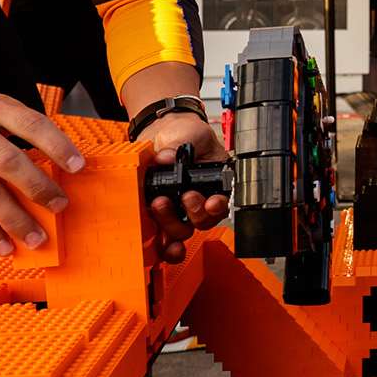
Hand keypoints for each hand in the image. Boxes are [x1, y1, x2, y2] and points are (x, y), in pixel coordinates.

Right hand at [0, 67, 82, 256]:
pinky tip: (2, 245)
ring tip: (37, 237)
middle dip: (41, 189)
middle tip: (61, 207)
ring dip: (17, 219)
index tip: (79, 166)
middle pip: (12, 162)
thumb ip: (1, 130)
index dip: (58, 145)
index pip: (31, 123)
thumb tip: (39, 168)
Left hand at [140, 112, 229, 262]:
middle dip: (194, 213)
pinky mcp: (159, 214)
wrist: (163, 133)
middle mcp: (200, 201)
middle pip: (202, 222)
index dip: (217, 208)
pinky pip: (162, 236)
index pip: (221, 203)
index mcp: (214, 183)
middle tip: (185, 196)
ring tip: (160, 204)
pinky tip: (155, 240)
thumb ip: (180, 145)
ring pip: (181, 231)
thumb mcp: (190, 133)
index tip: (211, 202)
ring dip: (171, 223)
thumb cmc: (185, 133)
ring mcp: (179, 210)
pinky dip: (160, 242)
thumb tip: (165, 158)